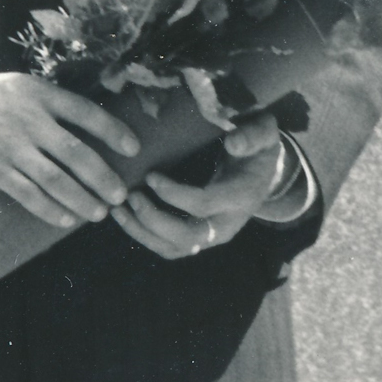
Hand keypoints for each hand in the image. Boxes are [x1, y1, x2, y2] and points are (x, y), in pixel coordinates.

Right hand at [0, 76, 140, 229]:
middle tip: (121, 195)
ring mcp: (11, 147)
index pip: (85, 112)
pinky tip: (67, 219)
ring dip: (82, 199)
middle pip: (76, 153)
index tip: (133, 148)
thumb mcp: (20, 86)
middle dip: (103, 177)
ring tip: (99, 213)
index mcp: (39, 94)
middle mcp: (29, 120)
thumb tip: (89, 123)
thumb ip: (50, 102)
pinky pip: (29, 195)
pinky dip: (51, 210)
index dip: (113, 131)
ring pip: (56, 179)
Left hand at [111, 111, 293, 260]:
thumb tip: (233, 141)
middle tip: (130, 196)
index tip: (150, 176)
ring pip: (174, 249)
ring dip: (142, 233)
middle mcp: (227, 224)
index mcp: (241, 197)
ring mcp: (212, 236)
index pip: (204, 204)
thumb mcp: (262, 132)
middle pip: (187, 237)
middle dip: (154, 220)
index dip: (174, 194)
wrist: (264, 172)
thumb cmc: (257, 147)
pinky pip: (169, 248)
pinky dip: (144, 237)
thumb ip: (252, 135)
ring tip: (117, 210)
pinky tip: (125, 217)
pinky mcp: (199, 239)